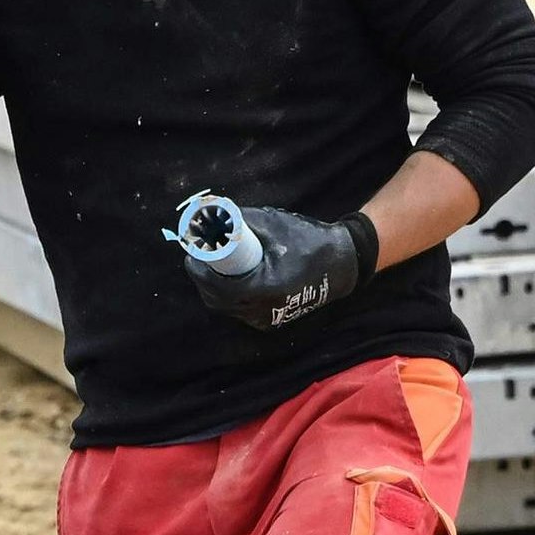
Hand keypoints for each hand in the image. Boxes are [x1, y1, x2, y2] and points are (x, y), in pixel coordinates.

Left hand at [186, 202, 378, 331]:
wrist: (342, 264)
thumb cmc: (309, 241)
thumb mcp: (273, 224)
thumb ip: (239, 220)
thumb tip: (209, 214)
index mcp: (266, 287)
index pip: (219, 287)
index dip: (201, 271)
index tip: (192, 255)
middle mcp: (265, 309)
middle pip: (218, 300)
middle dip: (204, 279)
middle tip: (198, 258)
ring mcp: (267, 319)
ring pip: (227, 308)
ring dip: (214, 288)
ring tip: (211, 266)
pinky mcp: (270, 321)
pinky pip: (239, 311)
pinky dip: (228, 297)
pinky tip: (228, 279)